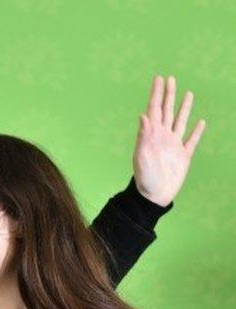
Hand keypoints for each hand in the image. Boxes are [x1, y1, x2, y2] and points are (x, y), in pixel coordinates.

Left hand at [133, 75, 205, 206]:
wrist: (153, 196)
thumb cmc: (144, 178)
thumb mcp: (141, 156)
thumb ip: (143, 136)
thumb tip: (143, 115)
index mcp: (152, 135)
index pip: (154, 109)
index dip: (156, 93)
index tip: (159, 79)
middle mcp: (163, 136)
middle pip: (167, 110)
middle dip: (168, 94)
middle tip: (170, 78)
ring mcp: (174, 145)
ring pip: (181, 121)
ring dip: (184, 107)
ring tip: (188, 93)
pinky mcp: (184, 156)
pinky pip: (192, 140)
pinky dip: (197, 131)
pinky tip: (201, 122)